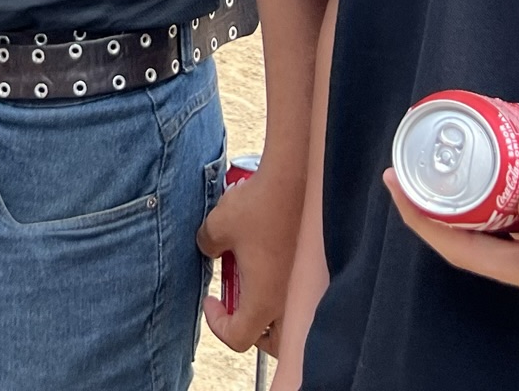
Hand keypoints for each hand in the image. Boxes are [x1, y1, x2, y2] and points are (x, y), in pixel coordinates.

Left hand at [198, 155, 302, 355]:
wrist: (295, 178)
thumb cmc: (259, 206)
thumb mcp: (217, 227)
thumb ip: (206, 245)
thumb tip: (209, 248)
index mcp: (264, 301)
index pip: (238, 338)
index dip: (216, 324)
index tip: (210, 299)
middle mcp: (289, 300)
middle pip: (271, 340)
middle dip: (250, 325)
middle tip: (234, 300)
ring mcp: (304, 286)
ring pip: (287, 317)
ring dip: (265, 303)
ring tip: (248, 272)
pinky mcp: (312, 268)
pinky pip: (295, 290)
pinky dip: (279, 282)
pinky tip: (265, 252)